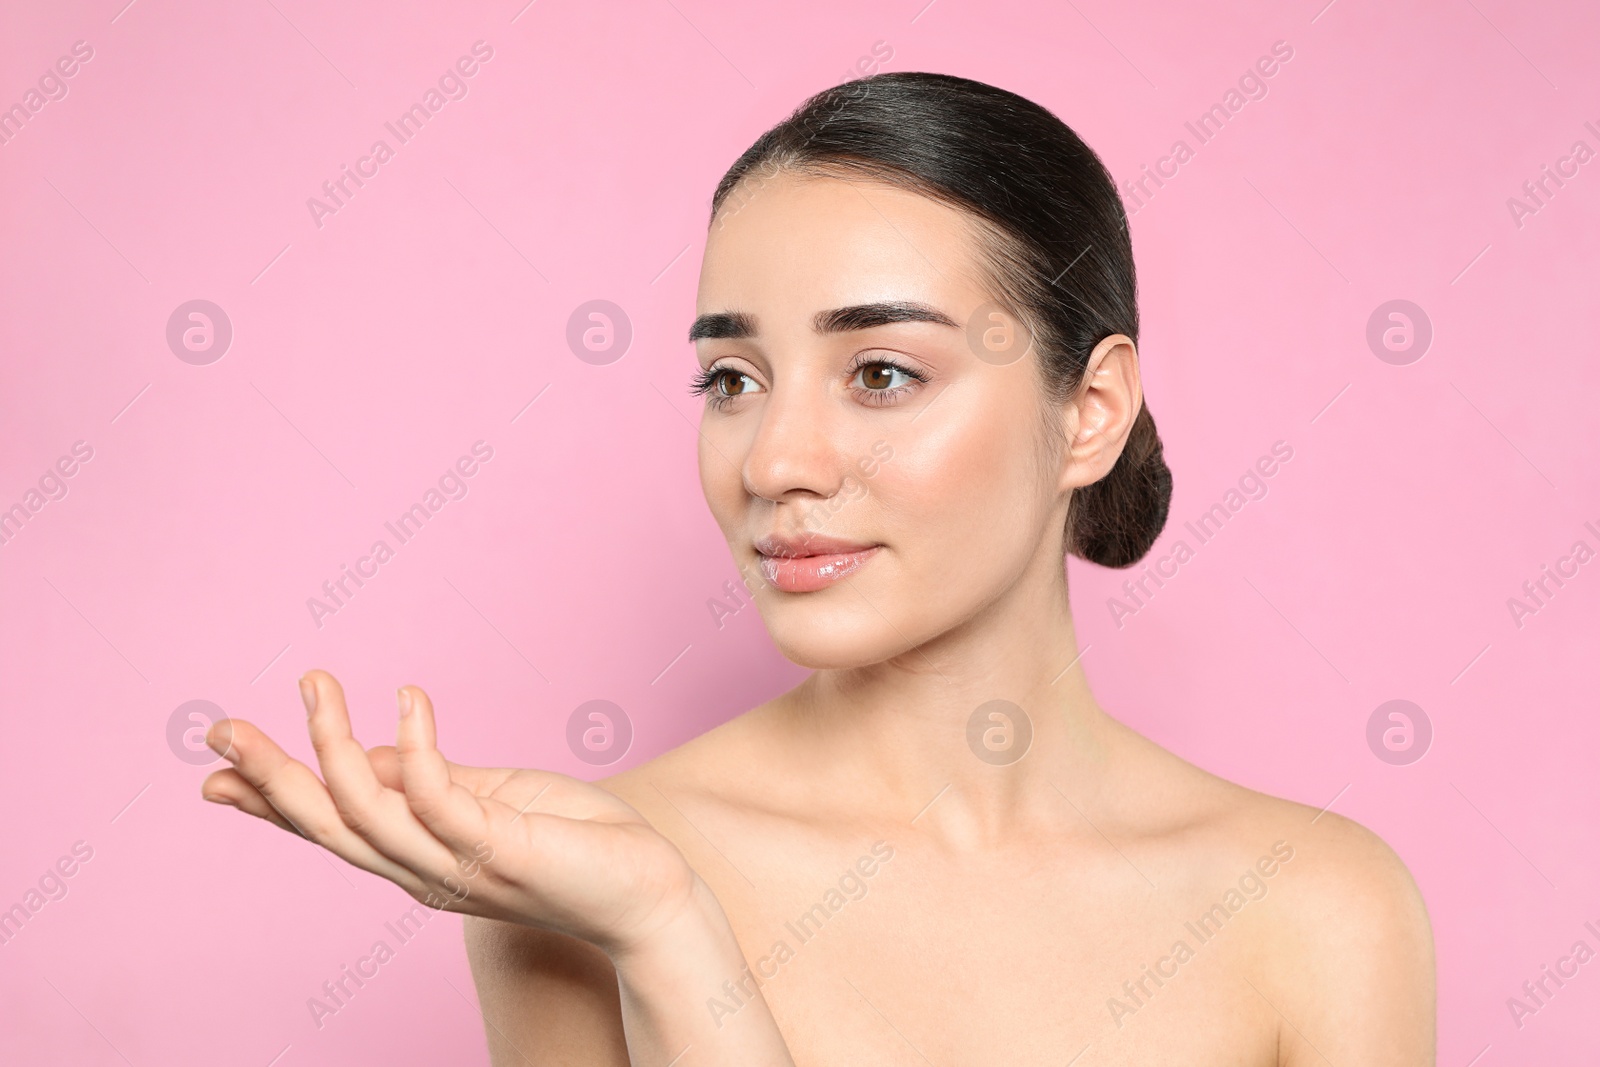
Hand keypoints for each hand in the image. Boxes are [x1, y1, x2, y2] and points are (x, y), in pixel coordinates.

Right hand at [200, 669, 700, 956]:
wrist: (647, 894)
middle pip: (324, 827)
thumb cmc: (574, 842)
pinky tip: (411, 695)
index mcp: (416, 856)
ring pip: (364, 814)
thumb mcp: (489, 800)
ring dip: (330, 747)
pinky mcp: (499, 849)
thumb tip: (369, 747)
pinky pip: (440, 798)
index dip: (268, 800)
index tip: (213, 767)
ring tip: (314, 682)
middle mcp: (423, 870)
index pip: (327, 827)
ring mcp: (457, 864)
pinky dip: (417, 745)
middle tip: (221, 727)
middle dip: (269, 777)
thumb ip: (428, 779)